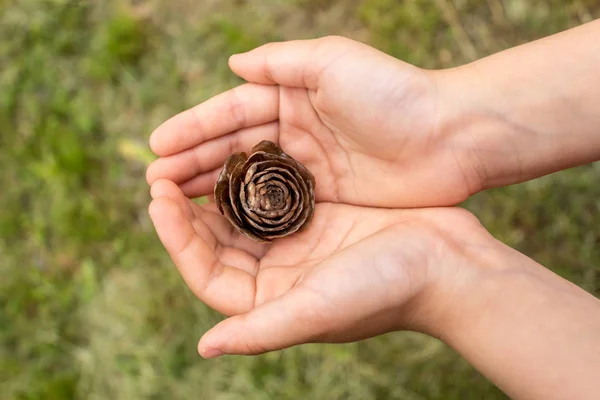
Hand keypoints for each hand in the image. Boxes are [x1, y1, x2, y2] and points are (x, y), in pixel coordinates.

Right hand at [146, 37, 480, 207]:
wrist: (453, 139)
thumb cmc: (395, 96)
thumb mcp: (335, 62)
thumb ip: (282, 62)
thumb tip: (232, 65)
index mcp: (294, 96)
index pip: (231, 112)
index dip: (192, 128)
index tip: (155, 146)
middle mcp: (296, 132)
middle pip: (232, 149)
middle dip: (192, 163)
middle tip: (154, 182)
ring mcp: (308, 168)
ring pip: (248, 181)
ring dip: (210, 191)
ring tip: (173, 204)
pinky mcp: (325, 199)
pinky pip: (274, 207)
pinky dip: (246, 215)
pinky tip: (219, 225)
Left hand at [148, 178, 496, 356]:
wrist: (450, 263)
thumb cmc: (386, 290)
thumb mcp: (318, 309)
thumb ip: (261, 329)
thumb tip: (204, 347)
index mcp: (272, 298)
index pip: (207, 270)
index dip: (176, 237)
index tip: (157, 197)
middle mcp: (280, 272)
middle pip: (217, 239)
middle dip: (186, 208)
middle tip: (160, 170)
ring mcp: (299, 240)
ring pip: (241, 212)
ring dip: (214, 186)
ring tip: (188, 156)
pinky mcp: (320, 213)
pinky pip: (273, 190)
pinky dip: (252, 173)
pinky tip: (238, 149)